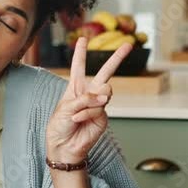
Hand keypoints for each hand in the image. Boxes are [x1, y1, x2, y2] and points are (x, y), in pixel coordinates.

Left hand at [46, 39, 130, 163]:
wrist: (63, 147)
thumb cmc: (59, 126)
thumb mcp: (64, 108)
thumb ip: (83, 99)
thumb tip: (104, 97)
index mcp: (75, 88)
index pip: (79, 67)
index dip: (80, 53)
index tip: (82, 39)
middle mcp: (89, 94)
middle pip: (105, 73)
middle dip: (116, 58)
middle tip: (128, 45)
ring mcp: (98, 105)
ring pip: (105, 91)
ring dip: (90, 101)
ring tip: (78, 113)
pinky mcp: (103, 117)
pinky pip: (99, 109)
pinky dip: (87, 114)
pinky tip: (78, 119)